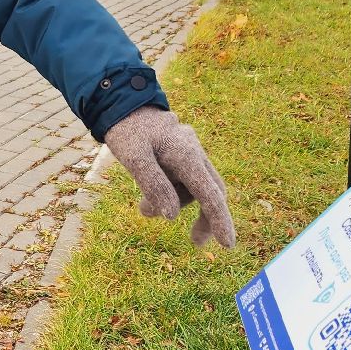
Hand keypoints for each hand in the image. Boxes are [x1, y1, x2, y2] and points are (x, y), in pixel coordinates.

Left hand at [103, 106, 235, 247]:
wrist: (122, 104)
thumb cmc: (127, 131)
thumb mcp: (134, 159)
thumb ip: (154, 186)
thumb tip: (172, 216)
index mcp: (186, 155)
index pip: (210, 194)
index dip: (219, 220)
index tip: (228, 245)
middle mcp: (194, 153)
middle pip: (211, 192)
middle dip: (206, 218)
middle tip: (195, 242)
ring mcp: (190, 153)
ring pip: (192, 188)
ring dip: (174, 203)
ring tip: (143, 208)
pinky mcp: (181, 155)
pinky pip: (184, 180)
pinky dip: (170, 193)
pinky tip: (148, 199)